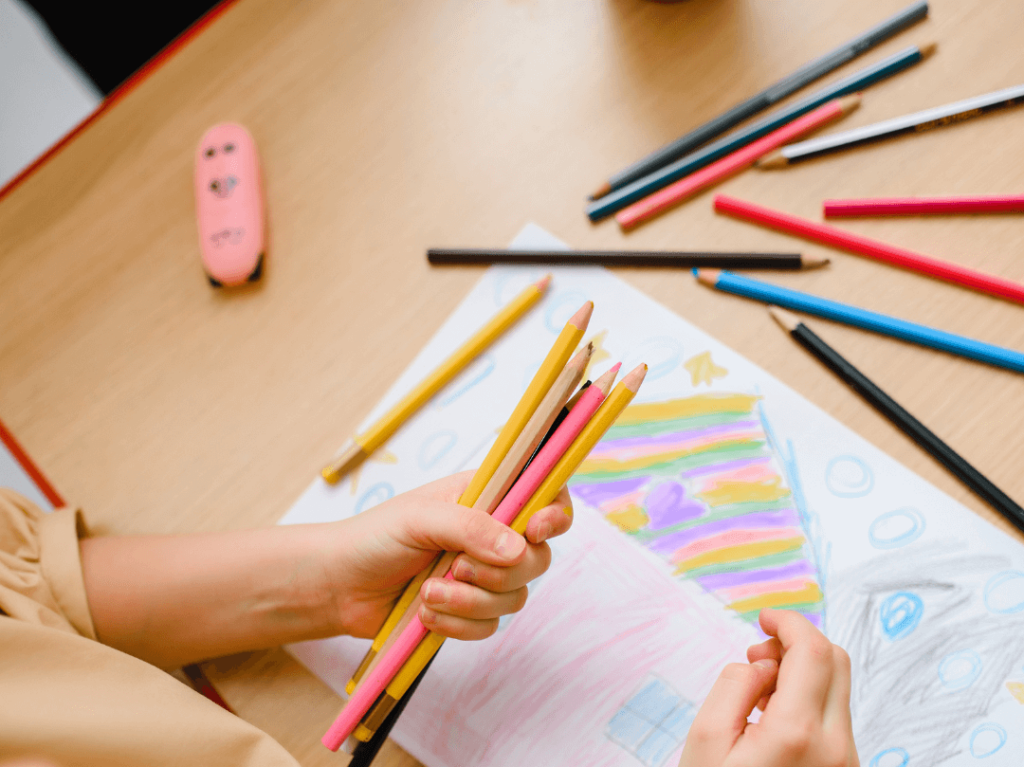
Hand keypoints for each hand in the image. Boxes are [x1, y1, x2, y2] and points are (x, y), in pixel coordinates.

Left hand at [327, 472, 572, 640]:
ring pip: (514, 597)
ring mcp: (482, 576)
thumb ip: (471, 527)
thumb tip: (520, 547)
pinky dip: (458, 624)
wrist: (340, 587)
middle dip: (499, 571)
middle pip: (537, 557)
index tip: (535, 530)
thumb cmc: (375, 537)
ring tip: (428, 592)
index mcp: (487, 497)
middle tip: (458, 566)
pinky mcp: (469, 612)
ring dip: (469, 601)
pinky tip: (425, 613)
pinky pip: (490, 626)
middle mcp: (492, 535)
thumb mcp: (421, 518)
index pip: (545, 496)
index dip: (553, 515)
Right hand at [679, 609, 857, 766]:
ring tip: (758, 694)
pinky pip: (836, 717)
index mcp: (798, 733)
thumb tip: (763, 663)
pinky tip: (774, 718)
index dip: (789, 621)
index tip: (765, 617)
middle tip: (757, 656)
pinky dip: (809, 699)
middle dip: (797, 643)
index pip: (813, 650)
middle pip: (837, 662)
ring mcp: (848, 762)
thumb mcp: (706, 738)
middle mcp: (836, 747)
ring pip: (838, 689)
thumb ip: (735, 685)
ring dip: (802, 672)